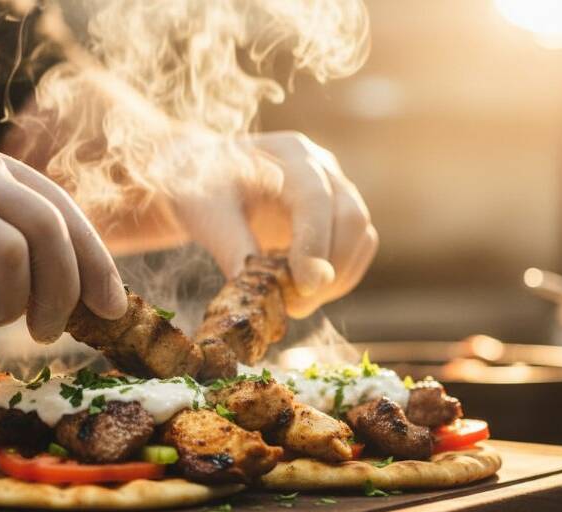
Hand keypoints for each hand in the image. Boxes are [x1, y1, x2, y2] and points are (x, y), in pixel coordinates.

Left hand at [173, 130, 377, 317]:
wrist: (204, 179)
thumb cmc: (201, 189)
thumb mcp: (205, 212)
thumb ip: (229, 244)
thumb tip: (252, 288)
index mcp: (289, 154)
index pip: (316, 198)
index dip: (314, 245)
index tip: (303, 288)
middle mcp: (322, 167)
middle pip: (351, 217)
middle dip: (329, 270)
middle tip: (294, 307)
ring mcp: (336, 191)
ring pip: (361, 237)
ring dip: (337, 279)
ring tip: (294, 303)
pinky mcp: (337, 217)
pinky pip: (357, 250)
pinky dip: (338, 278)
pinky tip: (304, 292)